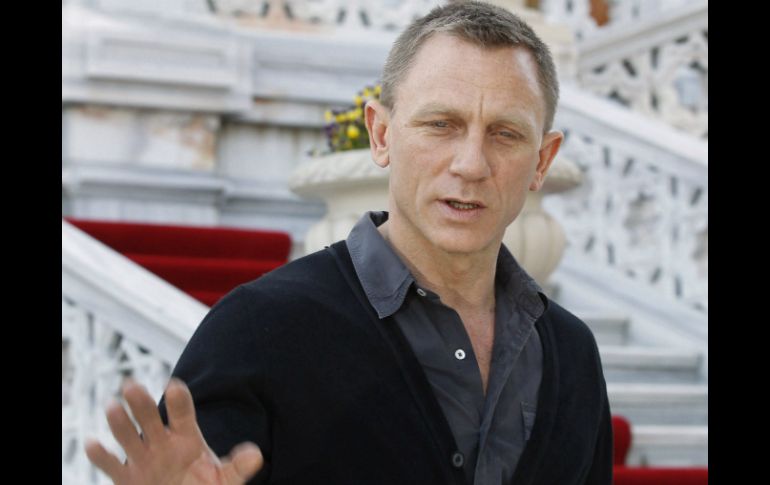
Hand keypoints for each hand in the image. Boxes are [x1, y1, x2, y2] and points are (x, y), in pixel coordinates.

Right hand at [85, 378, 263, 484]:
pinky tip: (93, 444)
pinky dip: (101, 455)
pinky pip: (111, 465)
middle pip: (150, 419)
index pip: (183, 414)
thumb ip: (238, 467)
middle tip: (131, 385)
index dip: (179, 400)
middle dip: (141, 403)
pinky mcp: (126, 478)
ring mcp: (142, 458)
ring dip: (119, 423)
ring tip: (112, 407)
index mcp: (187, 437)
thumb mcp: (225, 480)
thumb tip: (255, 454)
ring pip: (128, 437)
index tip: (175, 386)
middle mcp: (162, 442)